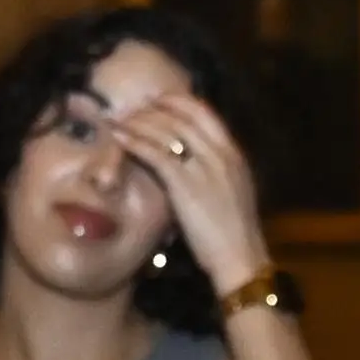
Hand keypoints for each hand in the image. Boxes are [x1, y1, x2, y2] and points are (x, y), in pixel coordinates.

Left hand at [107, 81, 278, 294]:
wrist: (240, 258)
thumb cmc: (234, 233)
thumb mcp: (231, 191)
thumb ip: (215, 170)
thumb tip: (191, 158)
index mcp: (233, 153)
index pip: (203, 112)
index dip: (176, 101)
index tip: (155, 101)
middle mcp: (220, 154)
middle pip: (181, 116)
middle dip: (152, 109)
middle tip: (130, 108)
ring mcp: (204, 167)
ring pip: (167, 130)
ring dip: (139, 121)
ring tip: (118, 120)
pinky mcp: (185, 185)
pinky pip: (156, 154)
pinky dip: (134, 142)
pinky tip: (119, 138)